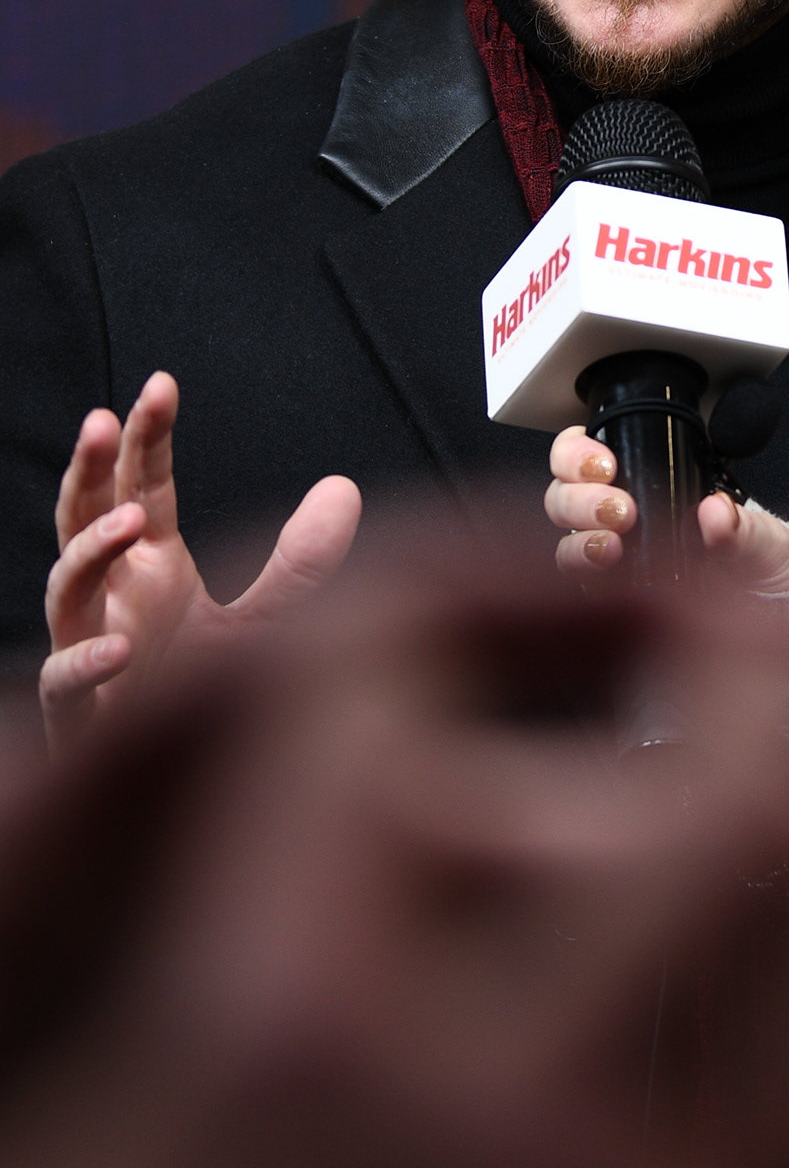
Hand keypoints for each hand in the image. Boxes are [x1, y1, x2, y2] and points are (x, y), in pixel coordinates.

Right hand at [40, 372, 360, 753]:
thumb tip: (344, 488)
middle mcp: (114, 597)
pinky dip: (86, 663)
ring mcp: (89, 645)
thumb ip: (300, 562)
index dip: (147, 437)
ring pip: (64, 587)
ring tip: (128, 523)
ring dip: (89, 551)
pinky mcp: (80, 711)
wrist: (182, 783)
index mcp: (152, 566)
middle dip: (90, 468)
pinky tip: (118, 648)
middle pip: (85, 517)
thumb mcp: (265, 621)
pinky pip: (66, 680)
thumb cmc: (203, 691)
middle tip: (104, 421)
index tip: (163, 384)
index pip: (141, 486)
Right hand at [545, 429, 788, 598]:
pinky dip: (585, 579)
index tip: (605, 464)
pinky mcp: (612, 600)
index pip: (587, 455)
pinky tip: (606, 578)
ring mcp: (613, 560)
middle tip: (619, 509)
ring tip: (611, 546)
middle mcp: (620, 519)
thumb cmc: (764, 563)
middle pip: (564, 495)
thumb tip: (717, 512)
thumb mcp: (764, 539)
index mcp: (650, 484)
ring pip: (565, 541)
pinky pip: (579, 588)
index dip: (578, 452)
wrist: (775, 614)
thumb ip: (743, 526)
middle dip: (580, 497)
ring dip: (579, 540)